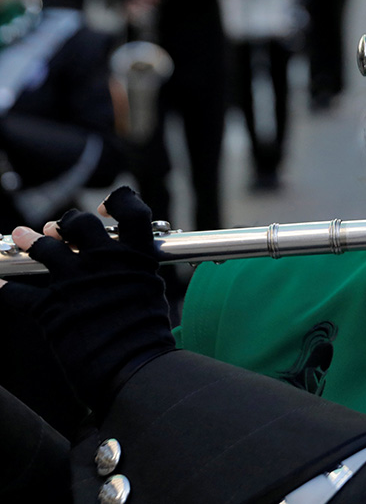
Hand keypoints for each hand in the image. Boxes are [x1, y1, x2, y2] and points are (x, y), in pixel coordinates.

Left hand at [0, 187, 174, 413]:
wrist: (133, 367)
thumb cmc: (147, 335)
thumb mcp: (149, 292)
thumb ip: (132, 271)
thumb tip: (120, 262)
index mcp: (135, 256)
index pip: (130, 210)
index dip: (117, 201)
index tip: (105, 207)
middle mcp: (104, 262)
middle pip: (80, 222)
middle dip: (67, 222)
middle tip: (59, 228)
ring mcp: (75, 281)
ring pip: (43, 246)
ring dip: (29, 239)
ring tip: (20, 235)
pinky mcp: (51, 307)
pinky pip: (18, 293)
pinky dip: (7, 288)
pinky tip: (1, 284)